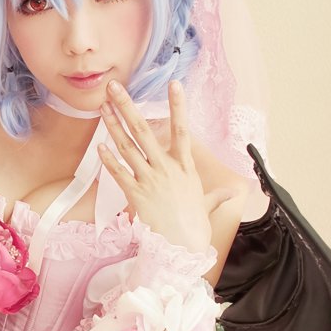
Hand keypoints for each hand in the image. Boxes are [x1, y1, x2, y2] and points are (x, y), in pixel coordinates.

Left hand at [98, 81, 227, 257]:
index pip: (183, 129)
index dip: (179, 106)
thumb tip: (231, 193)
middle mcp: (166, 168)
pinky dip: (108, 159)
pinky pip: (118, 173)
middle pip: (143, 131)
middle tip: (114, 87)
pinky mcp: (135, 195)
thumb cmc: (195, 226)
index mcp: (185, 166)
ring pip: (127, 147)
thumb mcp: (208, 205)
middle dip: (127, 106)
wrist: (182, 247)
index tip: (175, 83)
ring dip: (112, 126)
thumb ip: (217, 195)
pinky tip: (99, 146)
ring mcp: (150, 180)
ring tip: (102, 107)